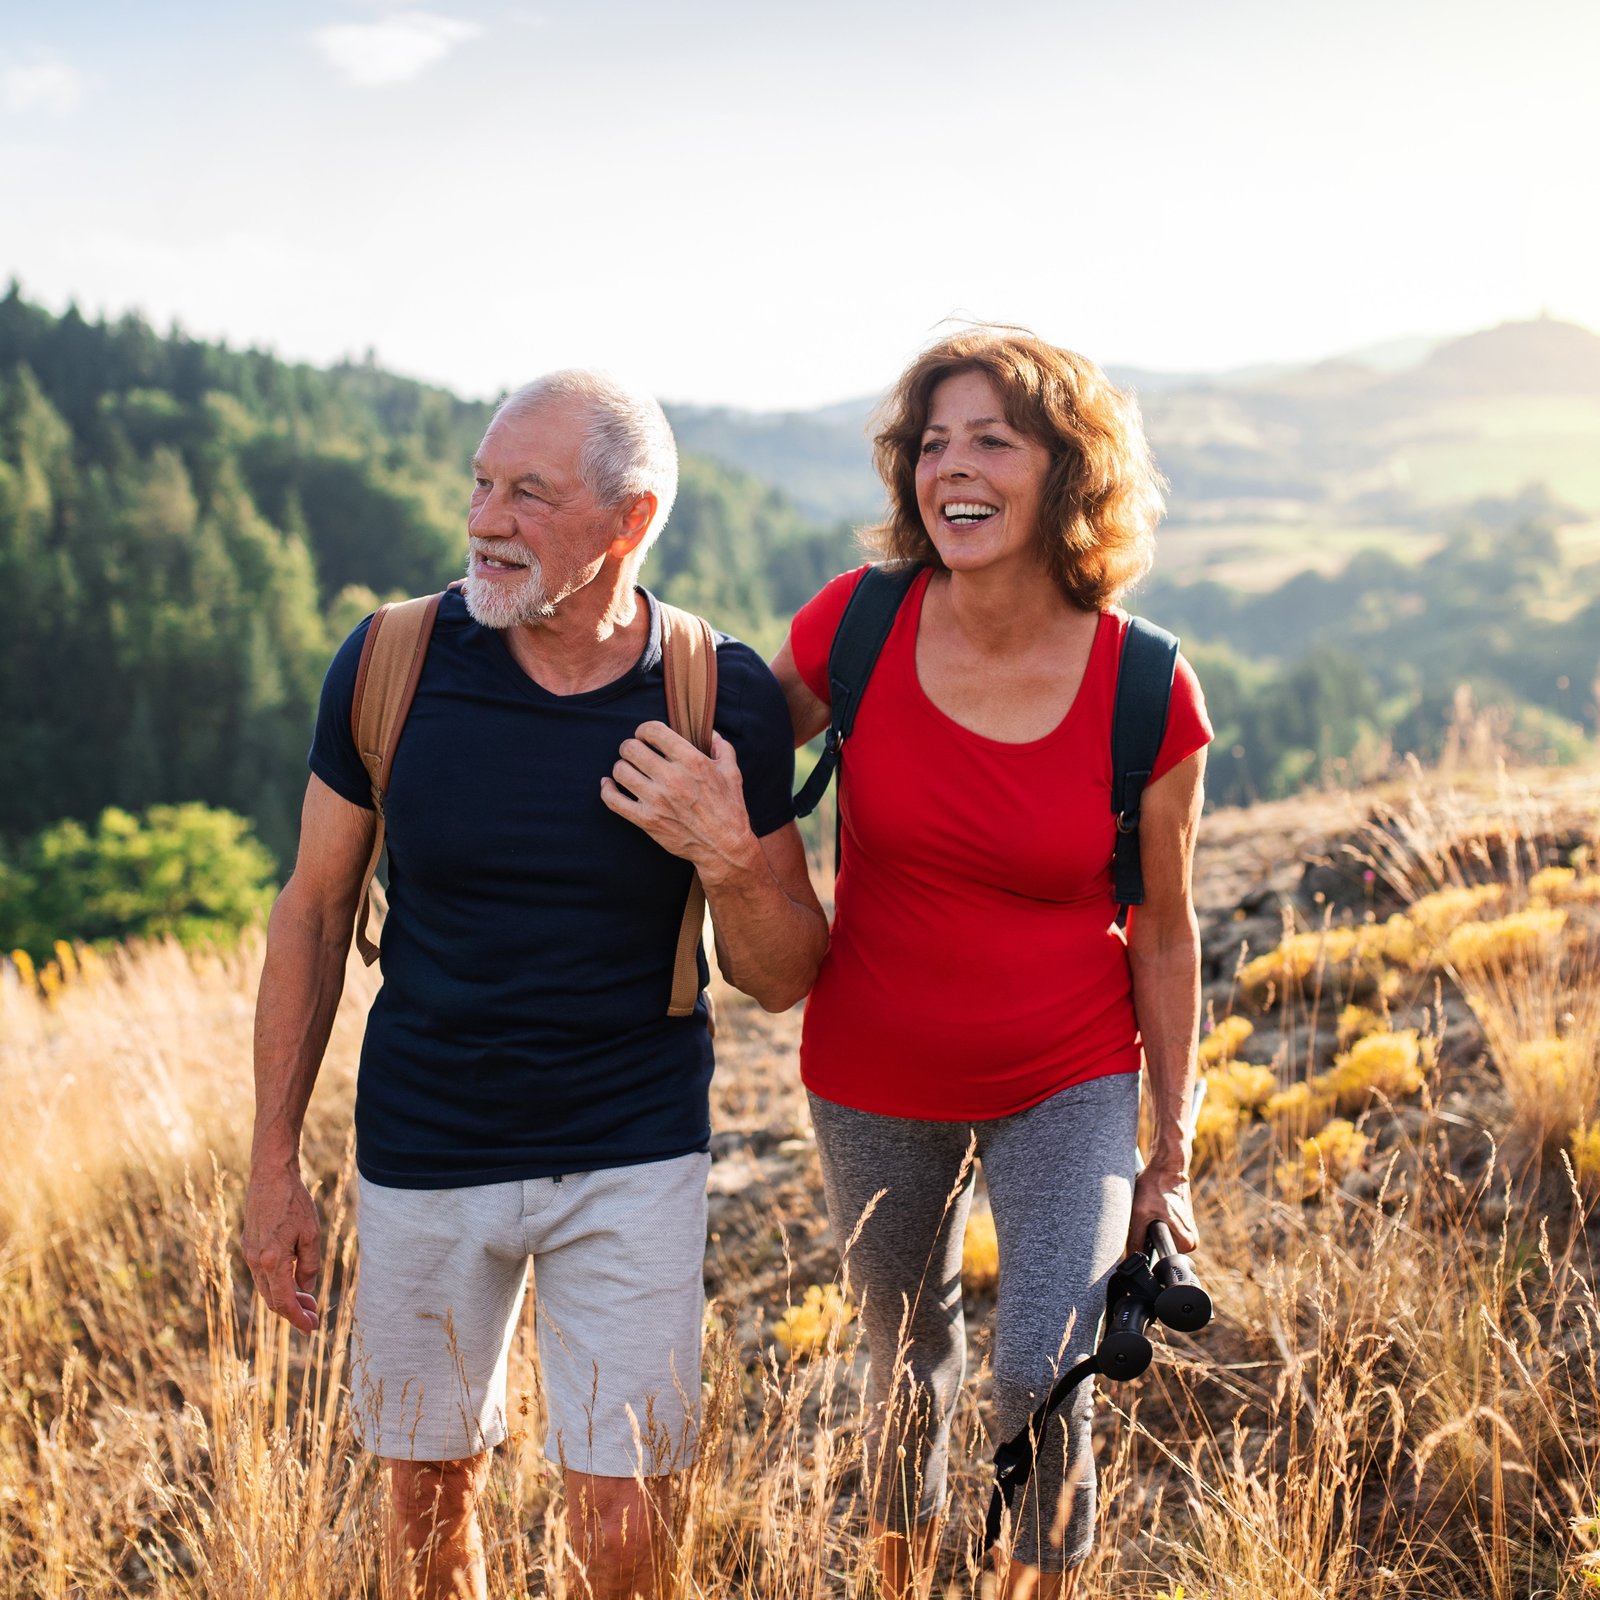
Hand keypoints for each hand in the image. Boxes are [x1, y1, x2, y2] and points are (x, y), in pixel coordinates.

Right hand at [242, 1161, 321, 1332]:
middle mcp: (256, 1261)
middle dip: (293, 1311)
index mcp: (272, 1260)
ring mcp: (249, 1253)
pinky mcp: (249, 1245)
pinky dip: (277, 1283)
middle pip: (272, 1299)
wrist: (270, 1176)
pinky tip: (293, 1280)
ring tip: (307, 1300)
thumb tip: (305, 1289)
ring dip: (285, 1297)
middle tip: (313, 1316)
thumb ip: (309, 1265)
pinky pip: (262, 1274)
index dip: (298, 1318)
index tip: (312, 1328)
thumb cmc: (294, 1202)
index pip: (284, 1301)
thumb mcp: (311, 1234)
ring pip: (266, 1287)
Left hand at [601, 723, 758, 882]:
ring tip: (628, 769)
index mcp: (692, 761)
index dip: (644, 730)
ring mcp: (657, 800)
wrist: (724, 847)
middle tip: (635, 752)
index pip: (653, 731)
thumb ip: (722, 748)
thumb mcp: (732, 773)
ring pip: (620, 771)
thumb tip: (710, 734)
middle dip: (630, 746)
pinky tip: (609, 784)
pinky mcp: (647, 820)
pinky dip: (607, 789)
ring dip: (621, 766)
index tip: (645, 736)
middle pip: (631, 748)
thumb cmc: (730, 808)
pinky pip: (613, 800)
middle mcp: (672, 778)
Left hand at [1128, 1158, 1198, 1255]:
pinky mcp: (1181, 1225)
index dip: (1146, 1250)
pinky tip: (1153, 1210)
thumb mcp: (1140, 1214)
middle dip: (1148, 1238)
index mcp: (1188, 1243)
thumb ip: (1134, 1240)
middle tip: (1146, 1217)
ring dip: (1150, 1230)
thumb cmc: (1156, 1186)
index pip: (1162, 1260)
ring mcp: (1187, 1233)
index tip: (1143, 1232)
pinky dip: (1154, 1223)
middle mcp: (1192, 1241)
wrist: (1167, 1166)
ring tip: (1151, 1212)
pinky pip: (1163, 1232)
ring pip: (1159, 1241)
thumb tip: (1130, 1260)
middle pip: (1160, 1251)